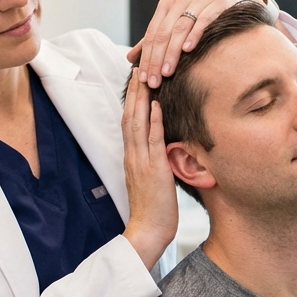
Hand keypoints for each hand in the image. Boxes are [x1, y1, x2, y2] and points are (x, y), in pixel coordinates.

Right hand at [121, 71, 178, 269]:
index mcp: (132, 157)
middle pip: (130, 115)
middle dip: (135, 89)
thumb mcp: (154, 179)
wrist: (148, 232)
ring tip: (146, 75)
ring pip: (138, 122)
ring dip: (142, 97)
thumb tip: (165, 147)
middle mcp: (133, 155)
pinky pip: (152, 140)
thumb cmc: (154, 210)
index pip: (130, 121)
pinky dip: (154, 120)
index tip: (139, 78)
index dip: (133, 98)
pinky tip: (157, 104)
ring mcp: (140, 161)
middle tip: (139, 65)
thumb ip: (155, 161)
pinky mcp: (152, 169)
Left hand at [128, 0, 264, 88]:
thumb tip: (129, 58)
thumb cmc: (200, 14)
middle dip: (156, 59)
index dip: (146, 58)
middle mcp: (179, 1)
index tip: (144, 79)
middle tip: (154, 82)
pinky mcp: (216, 4)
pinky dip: (194, 34)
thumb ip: (153, 40)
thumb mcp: (175, 23)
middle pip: (163, 34)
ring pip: (180, 29)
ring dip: (172, 52)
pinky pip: (203, 20)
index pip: (151, 35)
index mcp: (166, 7)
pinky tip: (189, 50)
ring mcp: (198, 1)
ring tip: (167, 72)